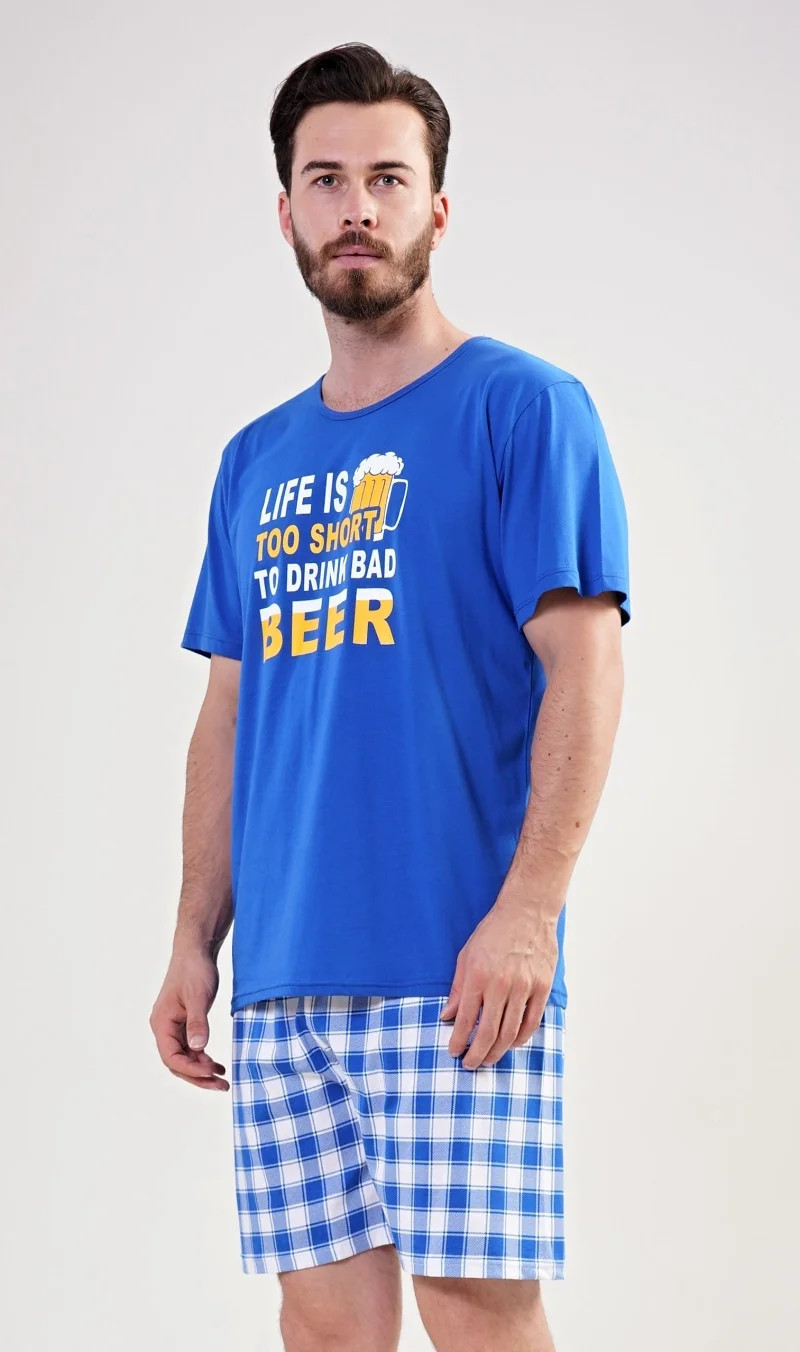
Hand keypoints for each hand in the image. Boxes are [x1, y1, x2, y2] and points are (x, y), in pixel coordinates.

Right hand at [149, 945, 228, 1090]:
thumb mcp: (198, 996)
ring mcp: (174, 1027)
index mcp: (161, 1023)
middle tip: (221, 1086)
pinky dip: (204, 1058)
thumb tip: (199, 1048)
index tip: (211, 1073)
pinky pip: (191, 1048)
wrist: (196, 950)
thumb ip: (197, 1023)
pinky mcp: (184, 1024)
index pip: (171, 1057)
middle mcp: (164, 1028)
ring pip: (185, 1058)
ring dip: (202, 1070)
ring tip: (223, 1080)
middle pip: (177, 1063)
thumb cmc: (194, 969)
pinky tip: (218, 1065)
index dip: (191, 1069)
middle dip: (198, 1076)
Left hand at [439, 880, 559, 1069]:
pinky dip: (520, 1038)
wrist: (527, 911)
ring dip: (497, 1051)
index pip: (465, 1020)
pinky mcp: (543, 987)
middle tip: (470, 1064)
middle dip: (477, 1054)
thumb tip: (447, 1016)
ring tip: (488, 1059)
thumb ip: (458, 989)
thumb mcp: (466, 956)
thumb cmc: (494, 931)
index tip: (454, 1052)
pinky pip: (531, 1022)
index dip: (458, 1041)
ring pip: (510, 1032)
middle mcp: (501, 985)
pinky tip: (511, 1044)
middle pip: (488, 1033)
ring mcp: (525, 987)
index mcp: (479, 976)